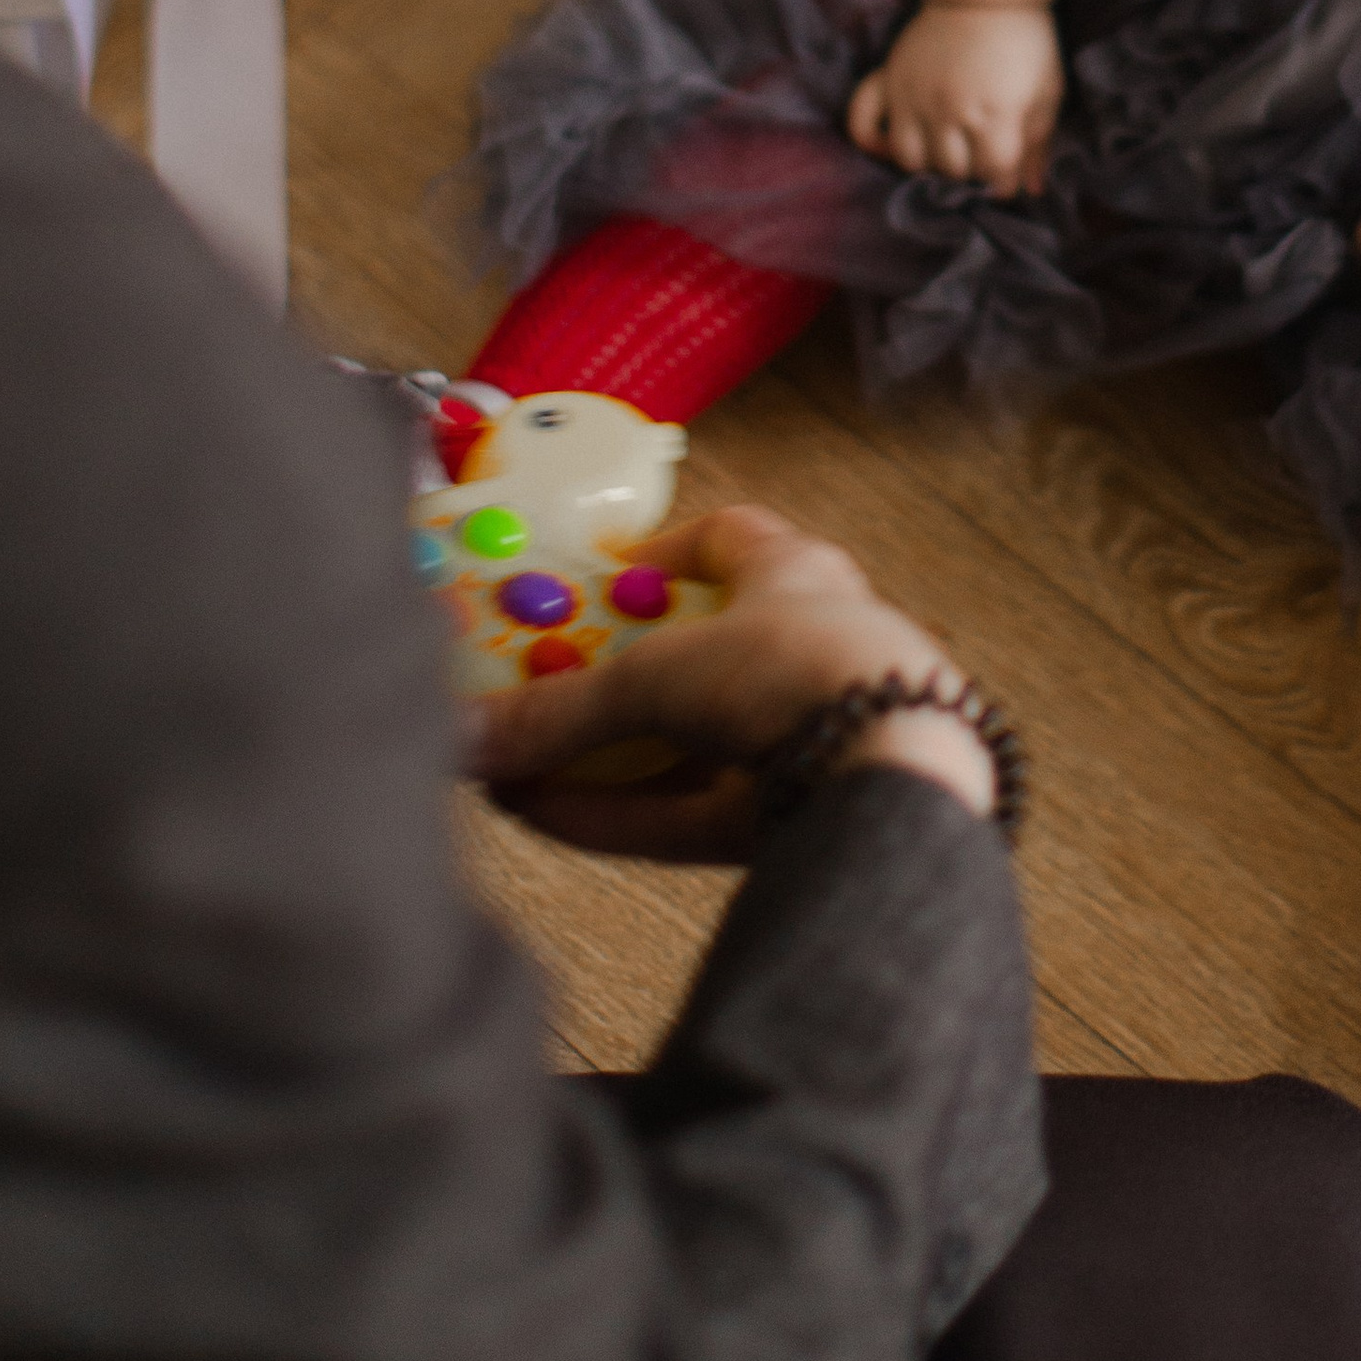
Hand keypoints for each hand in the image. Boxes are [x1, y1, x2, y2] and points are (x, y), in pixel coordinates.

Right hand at [471, 504, 997, 861]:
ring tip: (516, 769)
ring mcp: (804, 737)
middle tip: (535, 688)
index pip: (727, 542)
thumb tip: (466, 738)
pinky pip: (687, 813)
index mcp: (798, 576)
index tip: (597, 577)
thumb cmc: (804, 673)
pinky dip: (618, 814)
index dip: (658, 555)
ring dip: (599, 759)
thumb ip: (560, 710)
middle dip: (611, 678)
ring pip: (685, 745)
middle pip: (694, 658)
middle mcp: (808, 651)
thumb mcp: (659, 675)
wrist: (893, 775)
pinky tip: (545, 819)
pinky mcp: (793, 815)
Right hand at [846, 1, 1061, 195]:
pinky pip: (864, 122)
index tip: (1006, 170)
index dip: (1005, 179)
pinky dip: (873, 141)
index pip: (995, 175)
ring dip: (929, 163)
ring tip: (945, 150)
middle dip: (971, 171)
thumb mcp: (1046, 92)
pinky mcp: (891, 82)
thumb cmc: (1024, 44)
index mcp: (995, 116)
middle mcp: (950, 113)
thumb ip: (1039, 144)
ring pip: (911, 160)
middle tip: (978, 155)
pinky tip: (894, 143)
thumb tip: (1033, 190)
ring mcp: (915, 98)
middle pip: (954, 171)